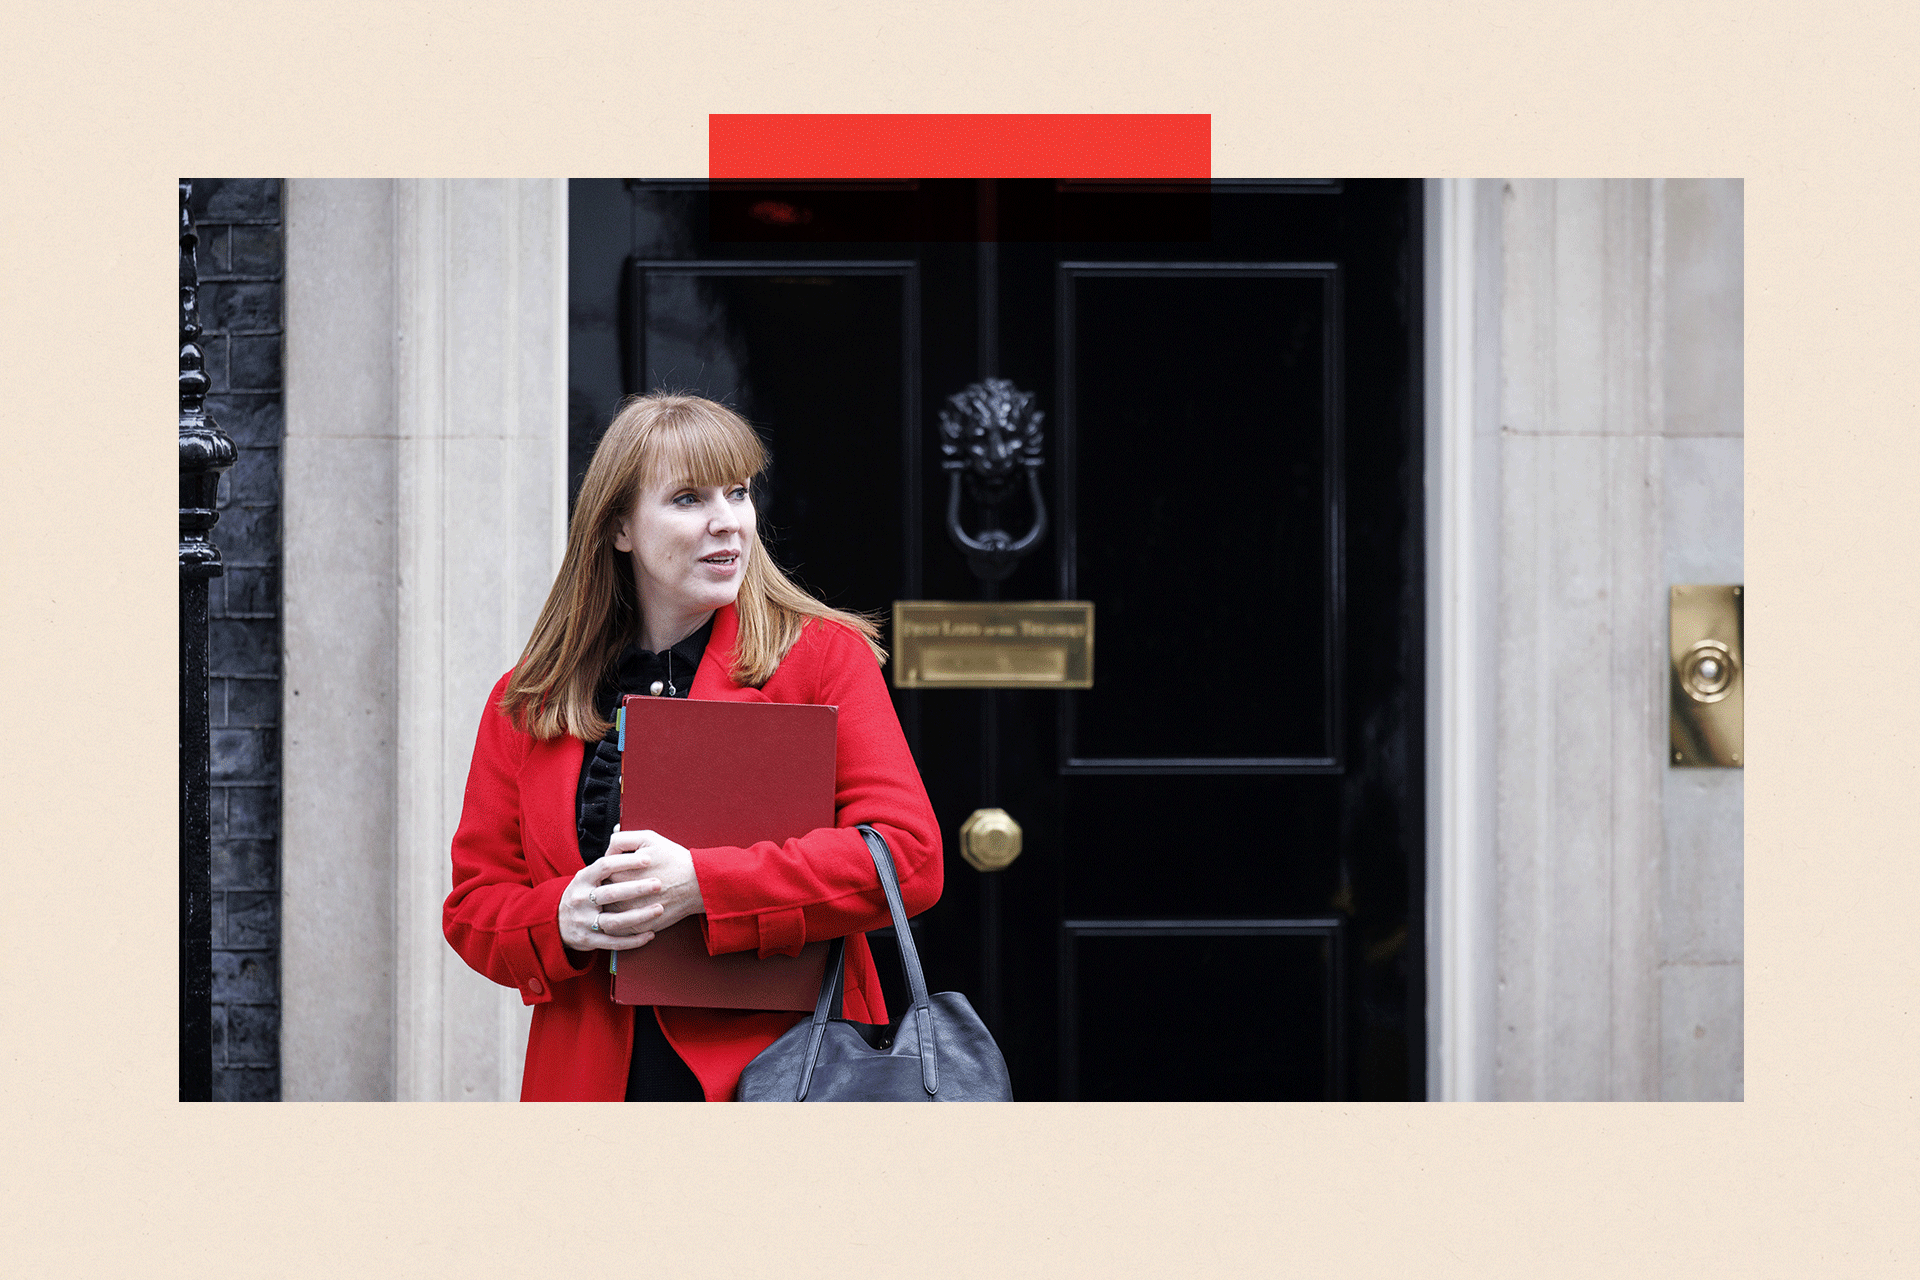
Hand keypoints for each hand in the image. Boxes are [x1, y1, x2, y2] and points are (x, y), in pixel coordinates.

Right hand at [554, 830, 705, 951]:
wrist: (554, 923)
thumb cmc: (581, 894)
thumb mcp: (586, 876)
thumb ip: (604, 865)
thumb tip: (622, 836)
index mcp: (582, 879)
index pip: (605, 866)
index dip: (627, 861)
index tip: (648, 859)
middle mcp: (581, 900)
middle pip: (611, 893)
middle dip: (637, 888)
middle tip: (659, 884)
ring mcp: (584, 922)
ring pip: (615, 921)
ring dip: (639, 916)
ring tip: (660, 908)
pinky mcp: (588, 941)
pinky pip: (614, 942)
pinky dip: (633, 940)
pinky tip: (651, 934)